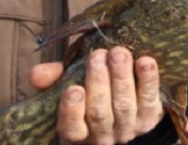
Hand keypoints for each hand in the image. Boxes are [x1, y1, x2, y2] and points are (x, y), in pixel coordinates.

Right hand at [29, 47, 164, 143]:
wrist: (130, 106)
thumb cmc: (90, 93)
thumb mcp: (69, 85)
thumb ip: (53, 79)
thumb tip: (36, 74)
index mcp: (79, 132)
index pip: (73, 129)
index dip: (72, 111)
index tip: (74, 88)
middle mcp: (104, 135)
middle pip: (100, 113)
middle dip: (99, 83)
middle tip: (98, 55)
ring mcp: (129, 127)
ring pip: (124, 105)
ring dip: (121, 77)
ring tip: (118, 53)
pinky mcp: (152, 116)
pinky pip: (150, 99)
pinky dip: (148, 80)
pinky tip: (145, 61)